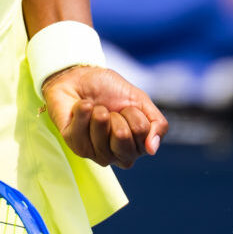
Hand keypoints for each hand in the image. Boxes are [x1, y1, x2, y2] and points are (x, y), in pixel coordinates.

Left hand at [42, 65, 167, 168]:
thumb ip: (157, 124)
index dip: (133, 112)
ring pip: (101, 132)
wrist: (81, 78)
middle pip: (122, 136)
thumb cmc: (111, 92)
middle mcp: (116, 155)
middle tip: (110, 111)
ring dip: (99, 111)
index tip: (125, 108)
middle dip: (117, 114)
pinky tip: (81, 109)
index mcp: (135, 147)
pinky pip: (81, 128)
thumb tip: (152, 149)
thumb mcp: (140, 101)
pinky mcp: (75, 146)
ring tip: (95, 110)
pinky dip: (82, 109)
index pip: (142, 131)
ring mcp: (94, 153)